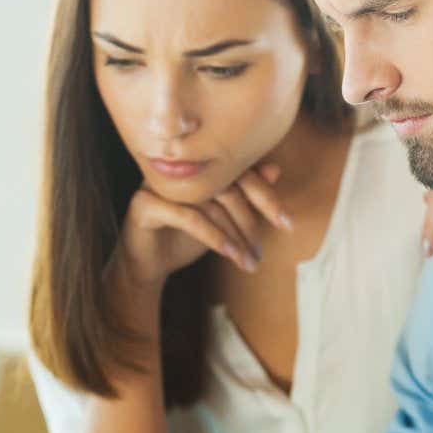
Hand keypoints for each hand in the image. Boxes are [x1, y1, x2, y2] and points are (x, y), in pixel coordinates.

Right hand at [109, 163, 291, 291]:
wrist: (146, 265)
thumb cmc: (185, 238)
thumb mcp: (223, 220)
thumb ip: (245, 196)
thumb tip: (275, 168)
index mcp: (198, 166)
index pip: (239, 172)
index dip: (266, 197)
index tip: (287, 224)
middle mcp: (179, 169)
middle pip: (227, 186)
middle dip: (251, 221)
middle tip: (262, 251)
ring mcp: (159, 183)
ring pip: (210, 204)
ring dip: (235, 236)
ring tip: (248, 261)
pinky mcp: (145, 203)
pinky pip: (189, 217)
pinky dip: (214, 237)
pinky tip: (229, 255)